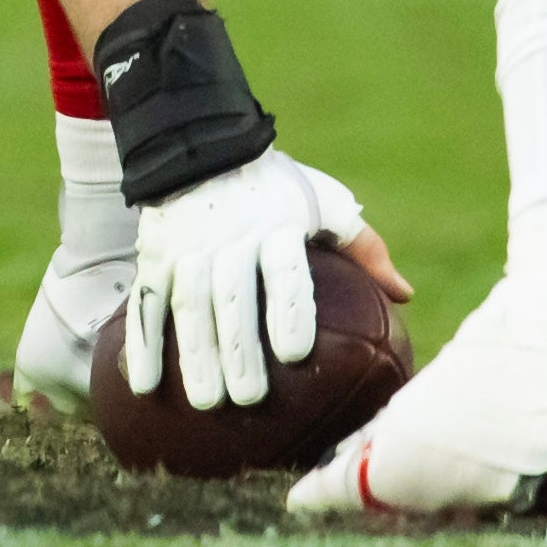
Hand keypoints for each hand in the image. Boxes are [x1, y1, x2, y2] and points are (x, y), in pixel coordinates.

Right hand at [122, 151, 404, 414]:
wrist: (201, 144)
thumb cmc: (275, 187)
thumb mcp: (323, 202)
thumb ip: (362, 246)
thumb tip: (404, 295)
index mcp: (277, 226)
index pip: (285, 270)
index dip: (288, 308)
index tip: (294, 352)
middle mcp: (230, 239)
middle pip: (233, 299)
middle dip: (239, 349)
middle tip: (249, 398)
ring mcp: (189, 248)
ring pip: (189, 306)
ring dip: (195, 355)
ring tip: (207, 402)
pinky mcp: (156, 255)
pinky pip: (146, 303)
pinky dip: (142, 344)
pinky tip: (143, 386)